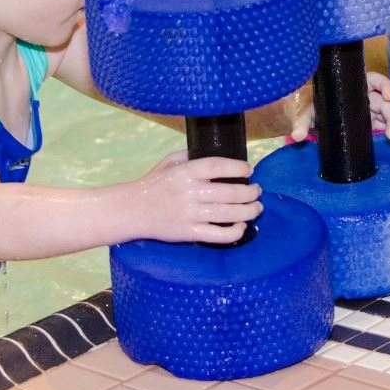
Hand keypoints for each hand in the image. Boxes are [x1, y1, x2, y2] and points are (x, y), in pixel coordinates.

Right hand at [132, 150, 262, 244]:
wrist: (132, 210)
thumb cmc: (153, 184)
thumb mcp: (169, 162)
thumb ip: (192, 156)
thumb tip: (219, 154)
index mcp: (184, 172)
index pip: (217, 166)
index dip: (238, 168)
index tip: (249, 170)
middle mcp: (188, 193)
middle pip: (229, 193)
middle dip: (250, 192)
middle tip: (257, 191)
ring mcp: (189, 215)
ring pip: (228, 214)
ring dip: (248, 211)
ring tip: (256, 207)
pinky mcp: (188, 233)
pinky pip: (218, 235)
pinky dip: (234, 232)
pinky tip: (241, 226)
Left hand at [286, 72, 389, 145]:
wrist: (312, 119)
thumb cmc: (311, 108)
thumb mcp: (306, 113)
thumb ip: (302, 123)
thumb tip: (297, 135)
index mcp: (352, 87)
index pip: (373, 80)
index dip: (384, 85)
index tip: (389, 96)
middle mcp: (364, 97)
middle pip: (386, 103)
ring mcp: (370, 111)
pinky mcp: (370, 123)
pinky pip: (388, 124)